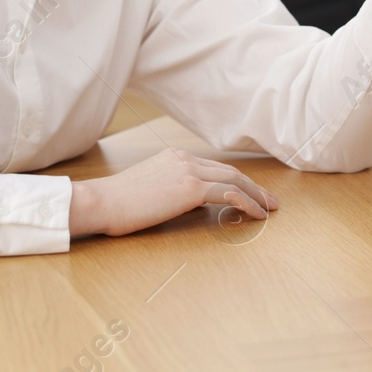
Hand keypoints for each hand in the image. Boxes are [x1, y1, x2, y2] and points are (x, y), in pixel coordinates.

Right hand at [68, 147, 277, 237]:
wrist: (100, 201)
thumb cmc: (116, 204)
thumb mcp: (149, 192)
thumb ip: (173, 192)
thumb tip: (195, 205)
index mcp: (174, 157)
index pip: (215, 168)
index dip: (236, 181)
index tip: (251, 193)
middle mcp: (184, 159)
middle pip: (230, 172)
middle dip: (254, 187)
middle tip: (270, 201)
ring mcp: (188, 171)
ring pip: (234, 180)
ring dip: (256, 195)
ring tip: (270, 209)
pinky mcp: (189, 188)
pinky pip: (228, 194)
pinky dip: (247, 203)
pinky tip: (257, 214)